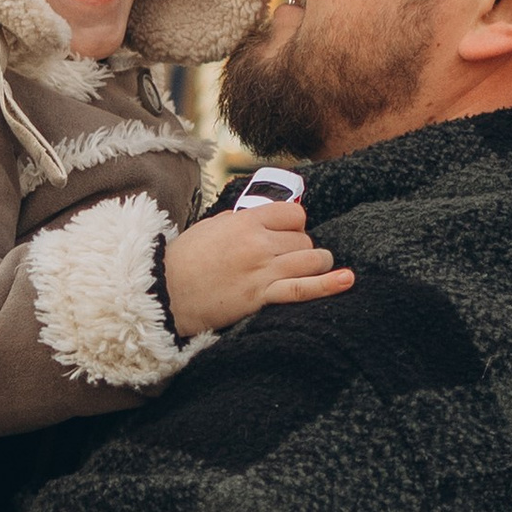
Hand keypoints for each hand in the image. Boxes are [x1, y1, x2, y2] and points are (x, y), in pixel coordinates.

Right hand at [161, 198, 354, 337]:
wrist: (164, 293)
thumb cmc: (184, 260)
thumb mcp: (212, 227)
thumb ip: (243, 220)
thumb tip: (266, 218)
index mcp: (245, 221)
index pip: (293, 214)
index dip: (294, 226)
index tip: (286, 236)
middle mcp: (258, 243)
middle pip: (305, 240)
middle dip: (300, 250)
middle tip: (285, 260)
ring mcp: (262, 270)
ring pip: (311, 260)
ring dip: (315, 266)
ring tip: (310, 270)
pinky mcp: (261, 297)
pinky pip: (303, 289)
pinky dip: (328, 285)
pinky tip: (347, 280)